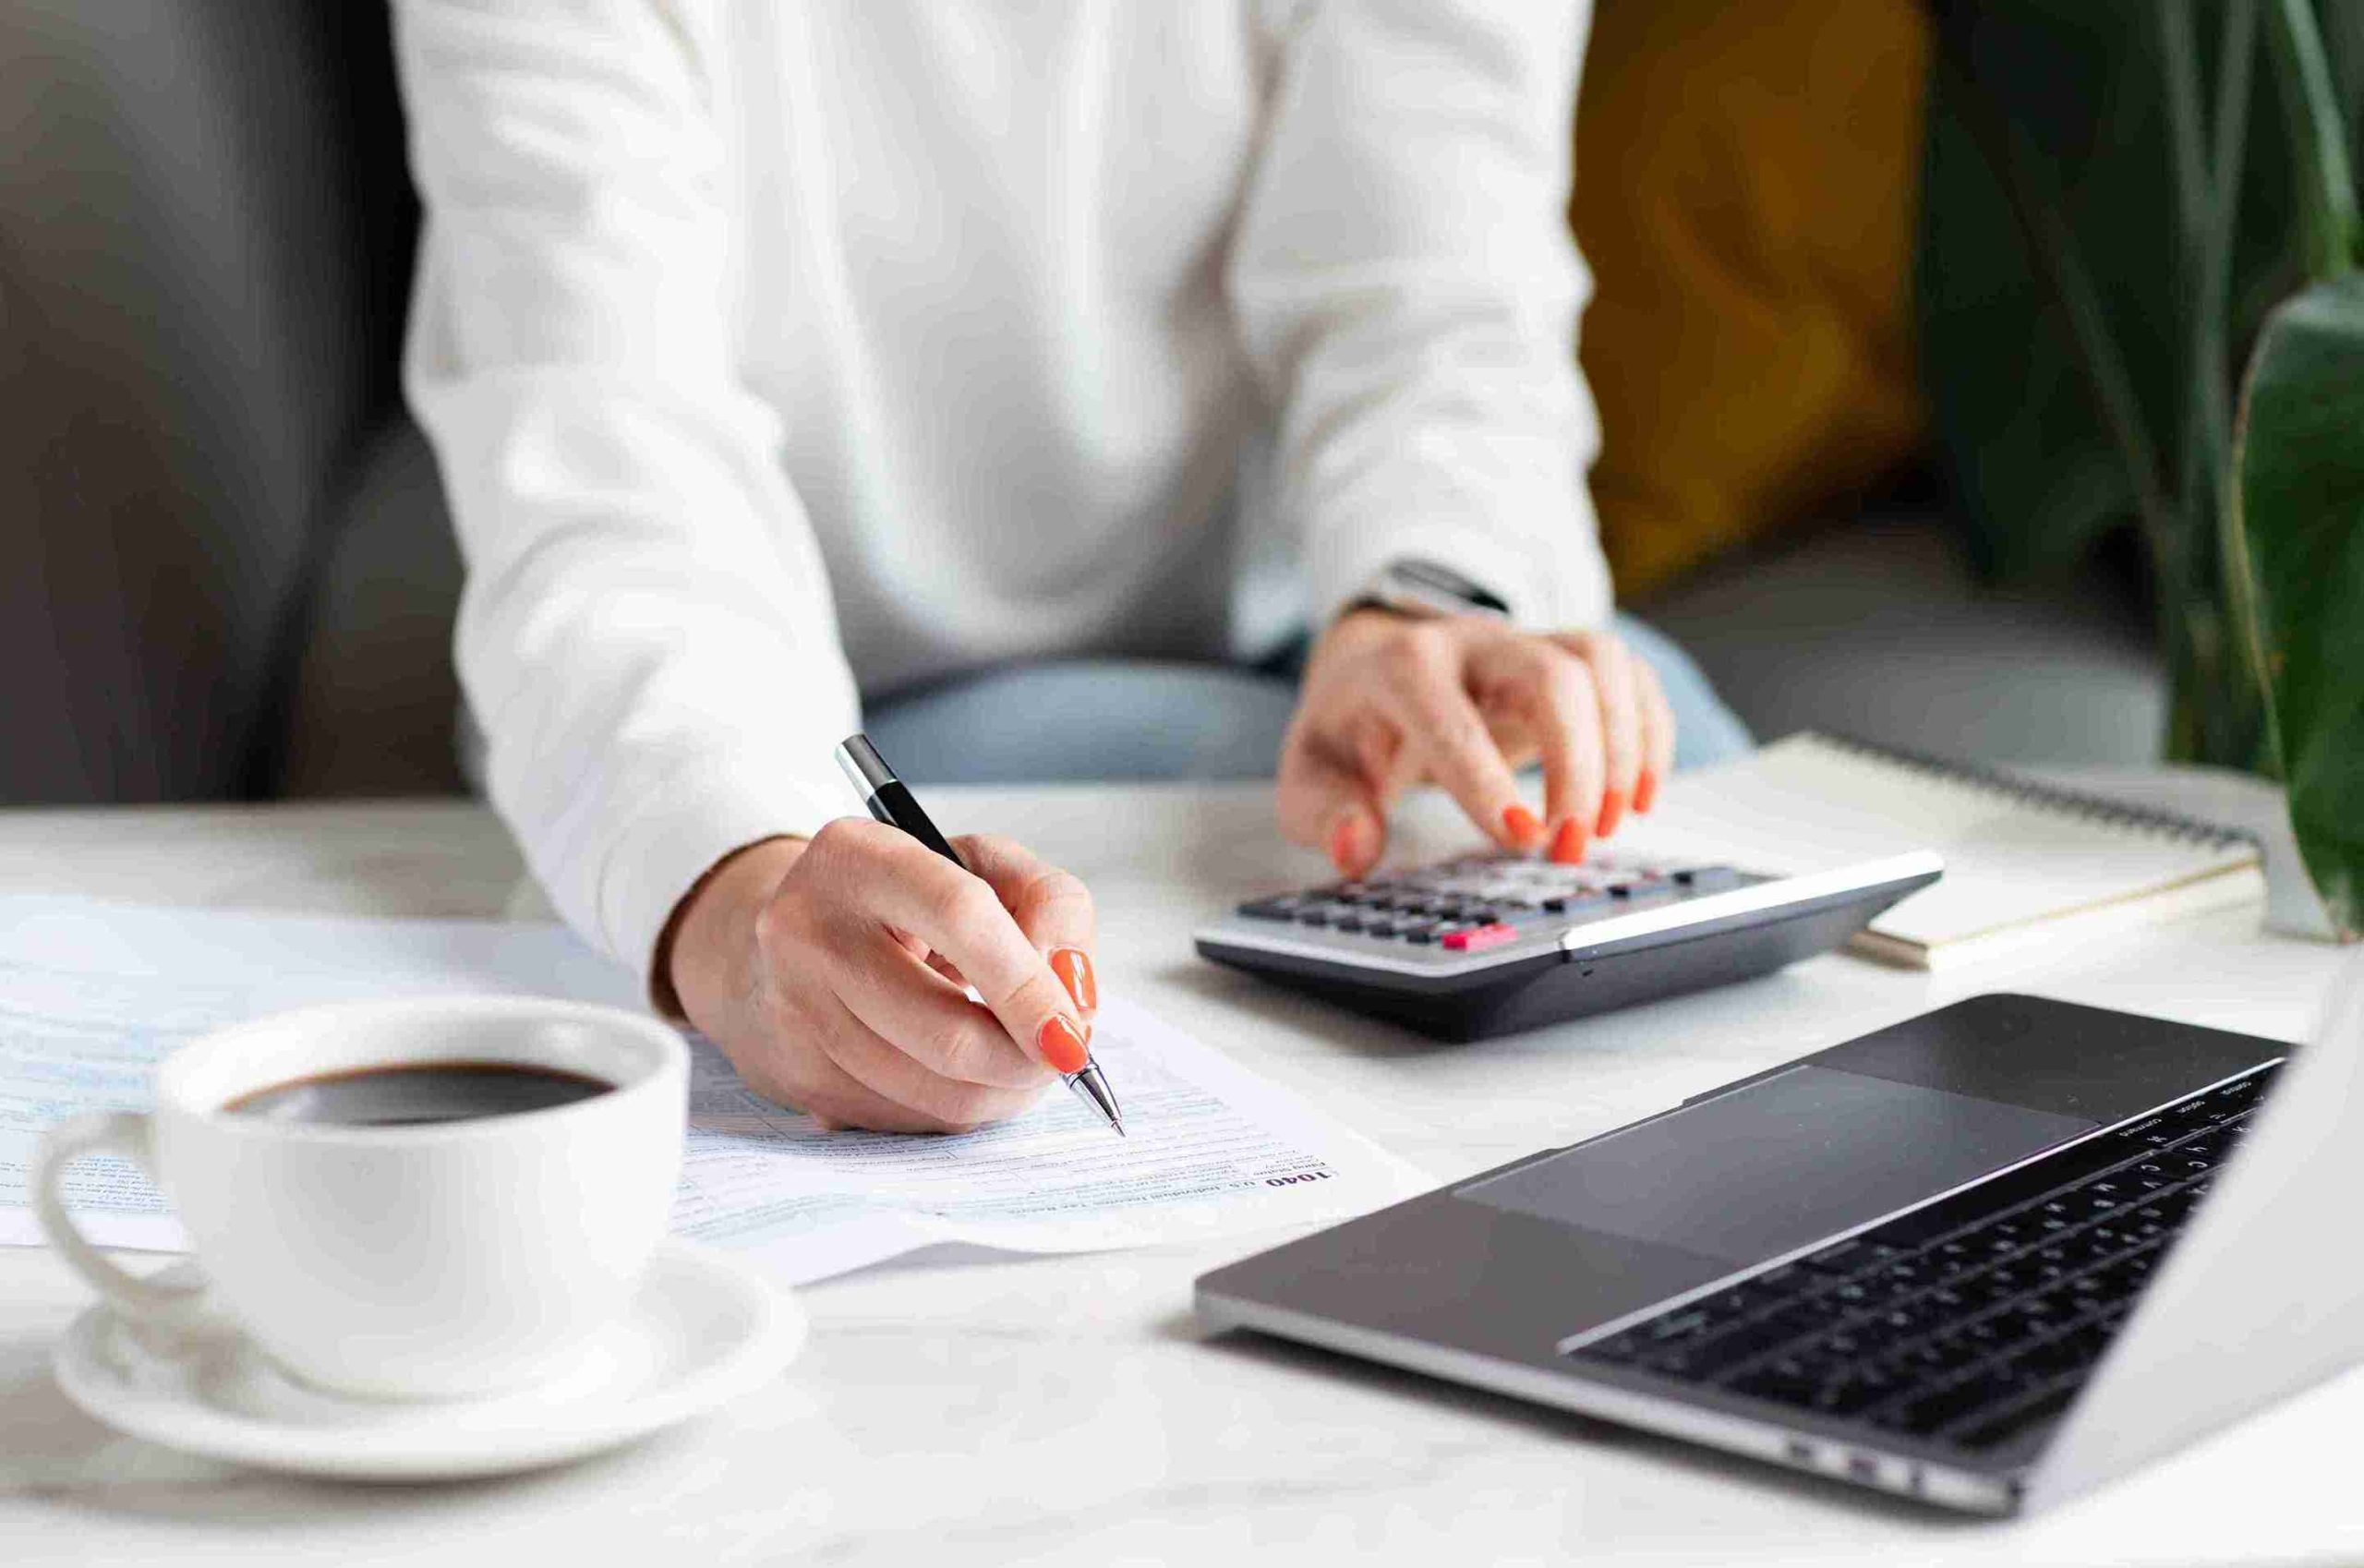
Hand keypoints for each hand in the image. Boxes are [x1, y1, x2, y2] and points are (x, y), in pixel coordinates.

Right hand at [663, 822, 1098, 1132]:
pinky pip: (909, 1121)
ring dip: (1001, 1091)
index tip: (1074, 1033)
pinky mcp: (797, 1076)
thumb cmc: (906, 899)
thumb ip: (1051, 905)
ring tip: (1016, 1056)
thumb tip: (1074, 994)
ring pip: (934, 1093)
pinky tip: (958, 1070)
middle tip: (1060, 1054)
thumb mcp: (984, 865)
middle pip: (946, 1033)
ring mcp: (795, 1011)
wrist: (795, 938)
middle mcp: (809, 932)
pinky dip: (957, 1106)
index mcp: (858, 857)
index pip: (960, 917)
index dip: (1028, 986)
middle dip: (1025, 1060)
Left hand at [1278, 610, 1675, 875]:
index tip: (1523, 841)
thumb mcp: (1312, 776)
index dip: (1488, 779)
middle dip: (1577, 766)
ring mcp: (1527, 641)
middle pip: (1552, 675)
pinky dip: (1650, 733)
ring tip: (1610, 826)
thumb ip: (1324, 814)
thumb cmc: (1351, 730)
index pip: (1451, 718)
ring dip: (1623, 747)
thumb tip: (1356, 848)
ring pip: (1602, 662)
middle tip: (1572, 847)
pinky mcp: (1567, 655)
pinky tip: (1641, 797)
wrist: (1376, 663)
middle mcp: (1472, 643)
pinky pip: (1630, 674)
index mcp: (1401, 669)